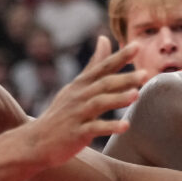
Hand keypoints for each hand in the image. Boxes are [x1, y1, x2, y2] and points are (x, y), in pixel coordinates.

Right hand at [26, 37, 143, 167]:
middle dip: (125, 78)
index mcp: (82, 84)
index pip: (103, 67)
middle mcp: (79, 96)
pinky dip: (110, 127)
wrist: (36, 141)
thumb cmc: (61, 113)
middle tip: (146, 74)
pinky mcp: (76, 133)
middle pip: (104, 84)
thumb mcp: (76, 86)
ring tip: (136, 95)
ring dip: (118, 99)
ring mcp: (77, 114)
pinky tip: (125, 126)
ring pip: (99, 103)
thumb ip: (94, 64)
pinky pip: (94, 128)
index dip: (120, 57)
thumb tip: (104, 39)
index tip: (137, 46)